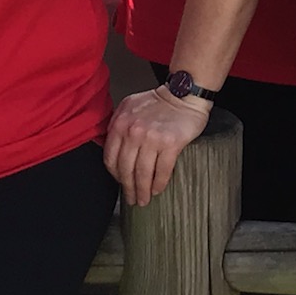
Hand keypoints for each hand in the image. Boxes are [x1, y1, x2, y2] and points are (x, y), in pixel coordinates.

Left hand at [104, 86, 210, 206]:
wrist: (184, 95)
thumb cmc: (158, 102)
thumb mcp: (129, 107)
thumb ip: (117, 125)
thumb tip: (111, 149)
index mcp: (121, 123)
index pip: (111, 158)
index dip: (115, 175)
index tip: (121, 183)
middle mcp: (134, 131)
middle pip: (126, 169)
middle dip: (128, 188)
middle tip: (132, 199)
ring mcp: (152, 138)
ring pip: (142, 173)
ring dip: (143, 191)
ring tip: (144, 199)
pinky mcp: (171, 144)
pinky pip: (162, 170)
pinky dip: (159, 184)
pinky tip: (158, 189)